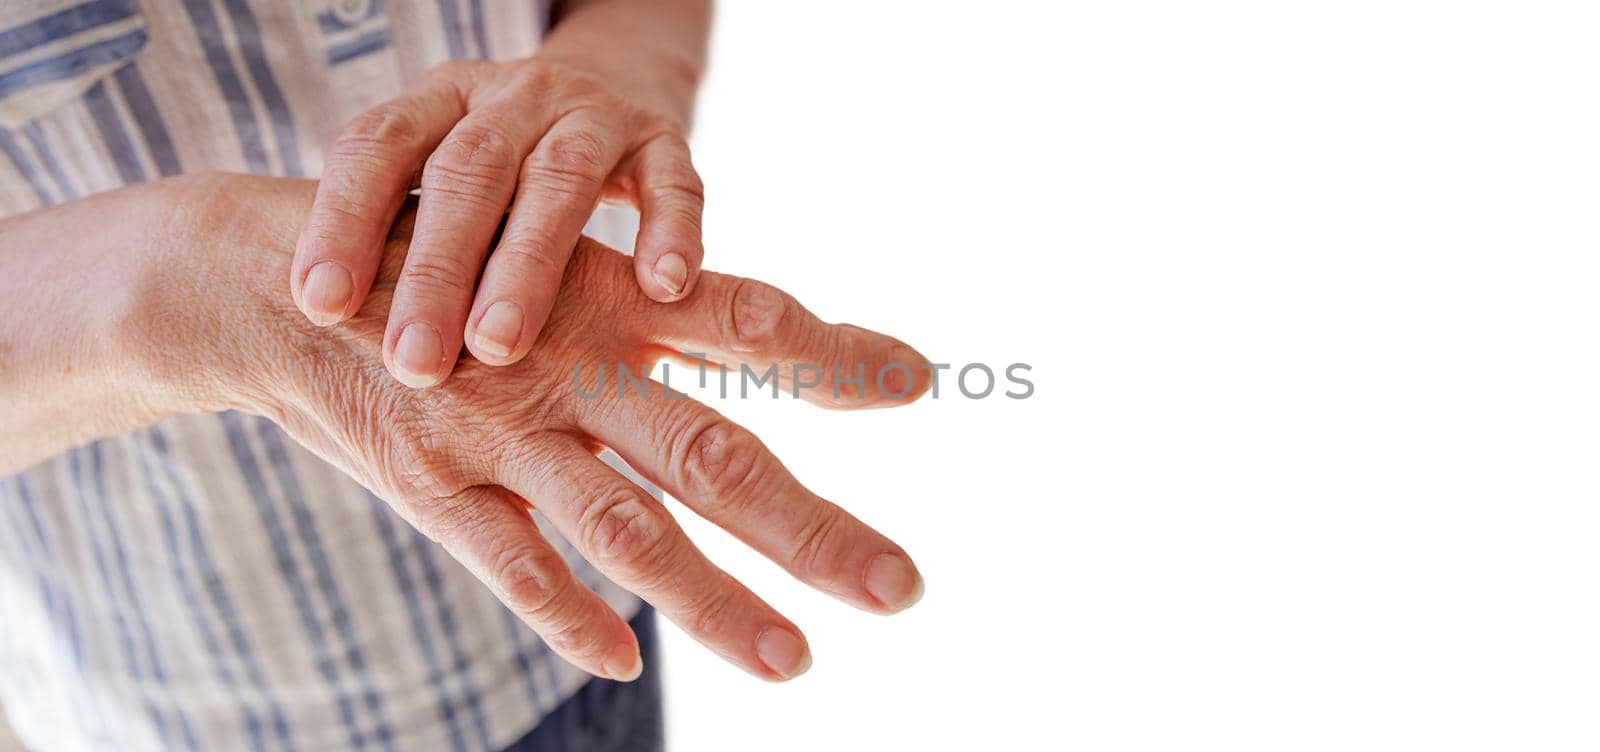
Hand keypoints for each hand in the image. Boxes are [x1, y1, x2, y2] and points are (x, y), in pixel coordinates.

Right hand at [143, 175, 928, 681]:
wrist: (281, 285)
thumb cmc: (453, 279)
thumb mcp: (560, 279)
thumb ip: (666, 329)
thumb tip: (789, 338)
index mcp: (611, 297)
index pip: (746, 321)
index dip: (832, 351)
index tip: (920, 379)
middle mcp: (568, 362)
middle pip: (709, 452)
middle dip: (807, 527)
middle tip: (900, 588)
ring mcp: (498, 430)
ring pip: (622, 528)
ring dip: (712, 602)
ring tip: (793, 662)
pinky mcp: (427, 481)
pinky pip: (507, 563)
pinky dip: (567, 615)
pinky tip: (623, 663)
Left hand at [289, 56, 705, 387]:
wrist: (613, 81)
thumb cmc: (504, 171)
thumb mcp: (444, 178)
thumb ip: (402, 241)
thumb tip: (333, 359)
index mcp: (442, 98)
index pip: (379, 145)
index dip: (342, 219)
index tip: (320, 306)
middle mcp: (514, 96)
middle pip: (468, 171)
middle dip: (437, 270)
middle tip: (414, 363)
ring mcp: (593, 114)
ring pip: (561, 180)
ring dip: (529, 266)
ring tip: (500, 348)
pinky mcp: (664, 137)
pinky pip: (675, 182)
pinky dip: (670, 232)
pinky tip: (660, 288)